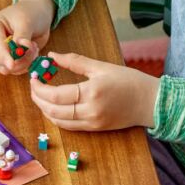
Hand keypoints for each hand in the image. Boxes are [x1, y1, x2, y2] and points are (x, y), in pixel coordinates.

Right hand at [0, 0, 55, 74]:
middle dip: (16, 60)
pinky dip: (23, 66)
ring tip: (34, 49)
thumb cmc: (29, 14)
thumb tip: (20, 48)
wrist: (35, 16)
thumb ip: (22, 35)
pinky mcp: (2, 60)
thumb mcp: (27, 22)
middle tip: (34, 50)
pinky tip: (31, 54)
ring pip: (3, 68)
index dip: (3, 55)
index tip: (12, 65)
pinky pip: (11, 71)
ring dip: (22, 64)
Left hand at [29, 51, 160, 130]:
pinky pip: (69, 126)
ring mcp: (92, 123)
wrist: (151, 102)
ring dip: (45, 109)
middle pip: (53, 110)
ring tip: (40, 96)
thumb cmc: (129, 81)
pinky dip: (56, 117)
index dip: (39, 88)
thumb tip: (52, 55)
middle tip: (33, 87)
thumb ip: (75, 61)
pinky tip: (53, 106)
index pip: (55, 95)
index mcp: (92, 92)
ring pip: (59, 121)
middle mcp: (90, 111)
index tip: (33, 78)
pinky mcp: (95, 129)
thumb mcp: (102, 66)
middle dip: (38, 99)